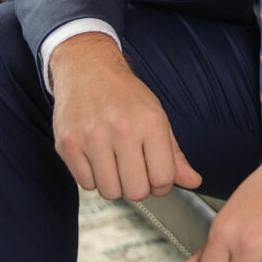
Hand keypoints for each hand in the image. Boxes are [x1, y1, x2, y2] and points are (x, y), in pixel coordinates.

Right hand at [50, 32, 201, 200]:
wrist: (88, 68)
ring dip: (115, 183)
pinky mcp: (68, 145)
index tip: (155, 176)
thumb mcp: (157, 116)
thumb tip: (194, 181)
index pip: (163, 178)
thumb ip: (175, 153)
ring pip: (110, 192)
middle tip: (134, 169)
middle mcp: (122, 129)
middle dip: (138, 186)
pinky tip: (96, 157)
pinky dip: (93, 177)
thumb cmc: (126, 95)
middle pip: (136, 191)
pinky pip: (86, 185)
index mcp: (150, 122)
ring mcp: (92, 138)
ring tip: (114, 161)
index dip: (162, 185)